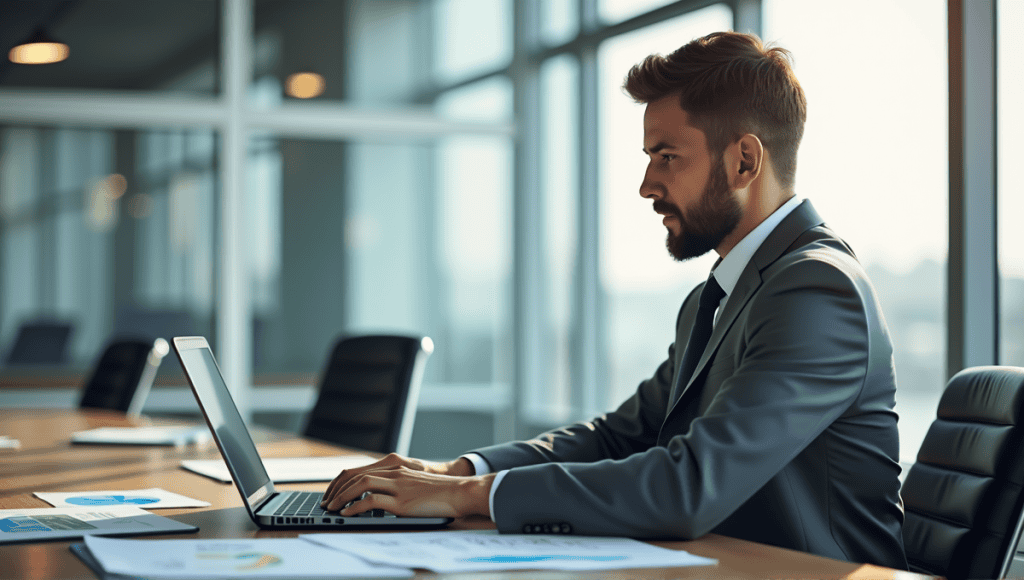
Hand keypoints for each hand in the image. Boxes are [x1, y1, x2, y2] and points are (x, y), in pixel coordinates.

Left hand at [320, 453, 491, 517]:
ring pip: (360, 485)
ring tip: (332, 509)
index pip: (359, 470)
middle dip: (336, 490)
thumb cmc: (438, 492)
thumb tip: (375, 500)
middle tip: (327, 503)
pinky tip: (347, 514)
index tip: (332, 493)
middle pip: (355, 476)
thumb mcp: (413, 484)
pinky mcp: (401, 502)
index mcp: (395, 467)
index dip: (342, 482)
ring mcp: (397, 486)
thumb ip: (395, 486)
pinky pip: (371, 501)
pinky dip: (355, 507)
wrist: (459, 492)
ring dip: (341, 498)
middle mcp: (394, 473)